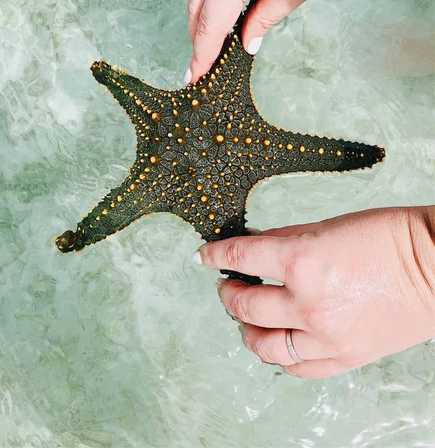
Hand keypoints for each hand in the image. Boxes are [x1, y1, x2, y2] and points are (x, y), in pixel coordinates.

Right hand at [186, 0, 394, 82]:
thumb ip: (268, 16)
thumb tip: (247, 43)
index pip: (212, 20)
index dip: (203, 53)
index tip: (195, 78)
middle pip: (196, 6)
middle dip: (196, 40)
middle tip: (198, 70)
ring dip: (199, 19)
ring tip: (206, 47)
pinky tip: (217, 14)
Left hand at [195, 207, 434, 377]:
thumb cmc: (389, 237)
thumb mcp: (328, 226)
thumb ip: (286, 240)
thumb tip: (255, 248)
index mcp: (302, 262)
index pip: (240, 258)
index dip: (215, 255)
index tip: (204, 256)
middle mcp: (307, 303)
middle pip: (244, 305)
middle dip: (227, 293)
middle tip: (227, 286)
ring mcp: (325, 336)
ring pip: (263, 344)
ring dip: (245, 329)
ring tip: (244, 319)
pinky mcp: (344, 356)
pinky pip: (297, 367)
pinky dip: (279, 356)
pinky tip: (275, 342)